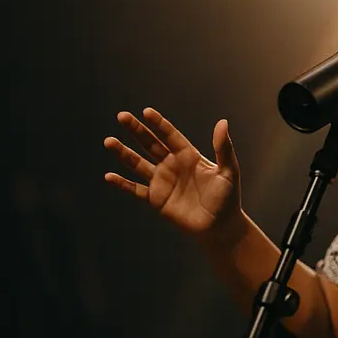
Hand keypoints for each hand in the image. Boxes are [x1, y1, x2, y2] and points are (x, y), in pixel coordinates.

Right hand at [104, 108, 244, 245]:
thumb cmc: (228, 197)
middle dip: (136, 130)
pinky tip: (109, 176)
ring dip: (124, 153)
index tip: (146, 111)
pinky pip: (135, 189)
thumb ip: (223, 148)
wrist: (220, 226)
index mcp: (189, 155)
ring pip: (138, 163)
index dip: (159, 124)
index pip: (170, 135)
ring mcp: (162, 181)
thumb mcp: (229, 170)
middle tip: (122, 116)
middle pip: (150, 144)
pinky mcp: (156, 199)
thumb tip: (222, 122)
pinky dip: (122, 184)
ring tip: (109, 141)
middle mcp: (172, 165)